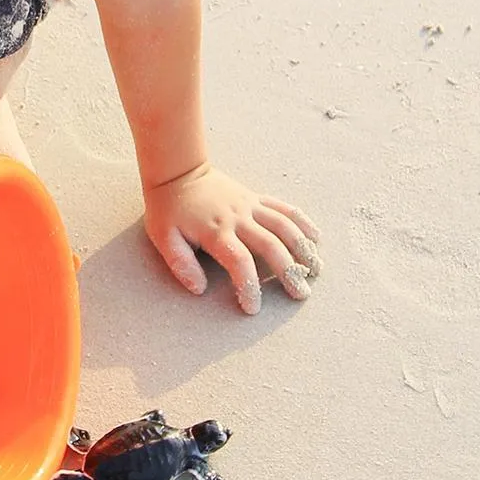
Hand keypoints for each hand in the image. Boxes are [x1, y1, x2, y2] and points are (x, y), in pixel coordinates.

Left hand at [143, 163, 321, 314]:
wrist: (177, 171)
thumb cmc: (168, 210)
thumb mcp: (163, 238)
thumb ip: (180, 264)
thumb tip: (199, 289)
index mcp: (215, 231)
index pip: (239, 262)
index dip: (249, 286)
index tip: (253, 308)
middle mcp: (238, 218)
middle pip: (271, 245)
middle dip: (288, 271)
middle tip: (301, 294)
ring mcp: (250, 206)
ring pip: (284, 226)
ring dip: (302, 247)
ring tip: (315, 270)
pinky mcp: (255, 198)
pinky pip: (284, 208)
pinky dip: (302, 221)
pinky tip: (316, 237)